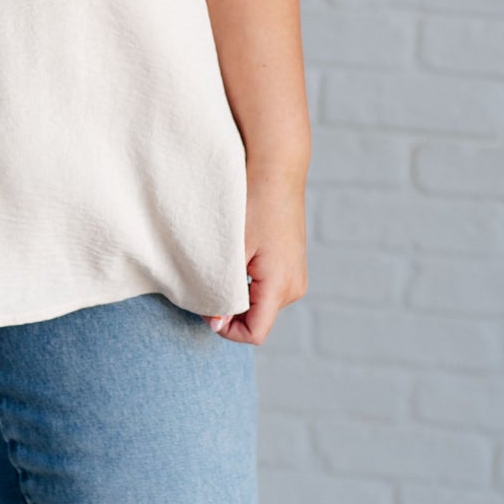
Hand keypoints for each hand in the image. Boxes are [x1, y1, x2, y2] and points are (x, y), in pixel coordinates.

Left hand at [205, 166, 306, 345]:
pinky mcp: (293, 266)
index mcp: (280, 285)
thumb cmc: (253, 204)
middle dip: (231, 312)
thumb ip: (221, 290)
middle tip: (207, 283)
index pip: (255, 332)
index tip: (206, 310)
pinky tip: (237, 260)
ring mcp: (296, 276)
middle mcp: (294, 287)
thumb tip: (215, 323)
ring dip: (239, 296)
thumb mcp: (232, 250)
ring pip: (261, 306)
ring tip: (223, 267)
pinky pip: (267, 289)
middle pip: (258, 321)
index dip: (228, 330)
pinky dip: (248, 285)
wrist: (277, 171)